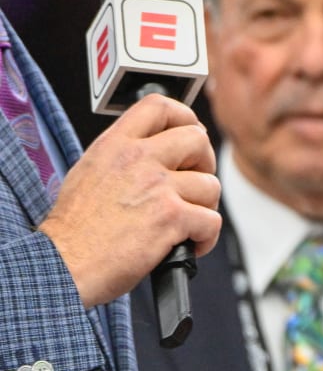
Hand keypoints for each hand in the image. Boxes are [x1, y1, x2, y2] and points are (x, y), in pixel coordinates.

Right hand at [39, 93, 220, 308]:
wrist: (62, 265)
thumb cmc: (73, 231)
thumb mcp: (88, 174)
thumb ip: (123, 157)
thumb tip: (156, 150)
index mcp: (114, 145)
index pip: (158, 106)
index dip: (184, 116)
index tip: (190, 133)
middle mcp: (137, 159)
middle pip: (197, 139)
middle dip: (204, 163)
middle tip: (192, 184)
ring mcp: (156, 186)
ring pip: (210, 185)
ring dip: (204, 207)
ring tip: (184, 223)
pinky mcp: (171, 216)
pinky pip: (212, 220)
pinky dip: (206, 237)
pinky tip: (189, 244)